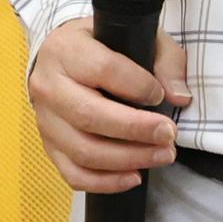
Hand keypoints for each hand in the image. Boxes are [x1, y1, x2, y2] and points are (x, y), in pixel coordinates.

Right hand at [31, 17, 189, 193]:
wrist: (63, 59)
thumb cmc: (105, 46)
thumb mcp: (139, 39)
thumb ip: (165, 63)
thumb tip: (178, 98)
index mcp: (66, 49)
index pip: (103, 70)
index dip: (138, 86)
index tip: (160, 95)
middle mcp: (48, 85)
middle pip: (89, 115)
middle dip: (135, 130)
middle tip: (169, 135)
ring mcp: (45, 120)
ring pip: (83, 150)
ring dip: (128, 159)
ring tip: (162, 155)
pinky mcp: (49, 146)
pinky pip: (73, 174)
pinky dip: (105, 182)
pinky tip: (134, 177)